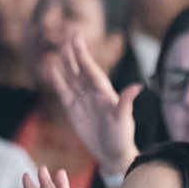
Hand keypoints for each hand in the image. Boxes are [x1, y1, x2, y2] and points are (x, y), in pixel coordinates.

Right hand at [45, 34, 140, 178]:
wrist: (113, 153)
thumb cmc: (122, 136)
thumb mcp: (124, 119)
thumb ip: (127, 101)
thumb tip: (138, 86)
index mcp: (104, 92)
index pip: (91, 70)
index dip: (83, 55)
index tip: (76, 40)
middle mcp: (93, 93)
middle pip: (81, 69)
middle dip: (74, 53)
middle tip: (69, 34)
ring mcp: (82, 100)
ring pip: (71, 77)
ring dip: (65, 63)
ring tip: (58, 49)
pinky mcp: (73, 110)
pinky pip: (63, 92)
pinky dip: (57, 80)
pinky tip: (50, 69)